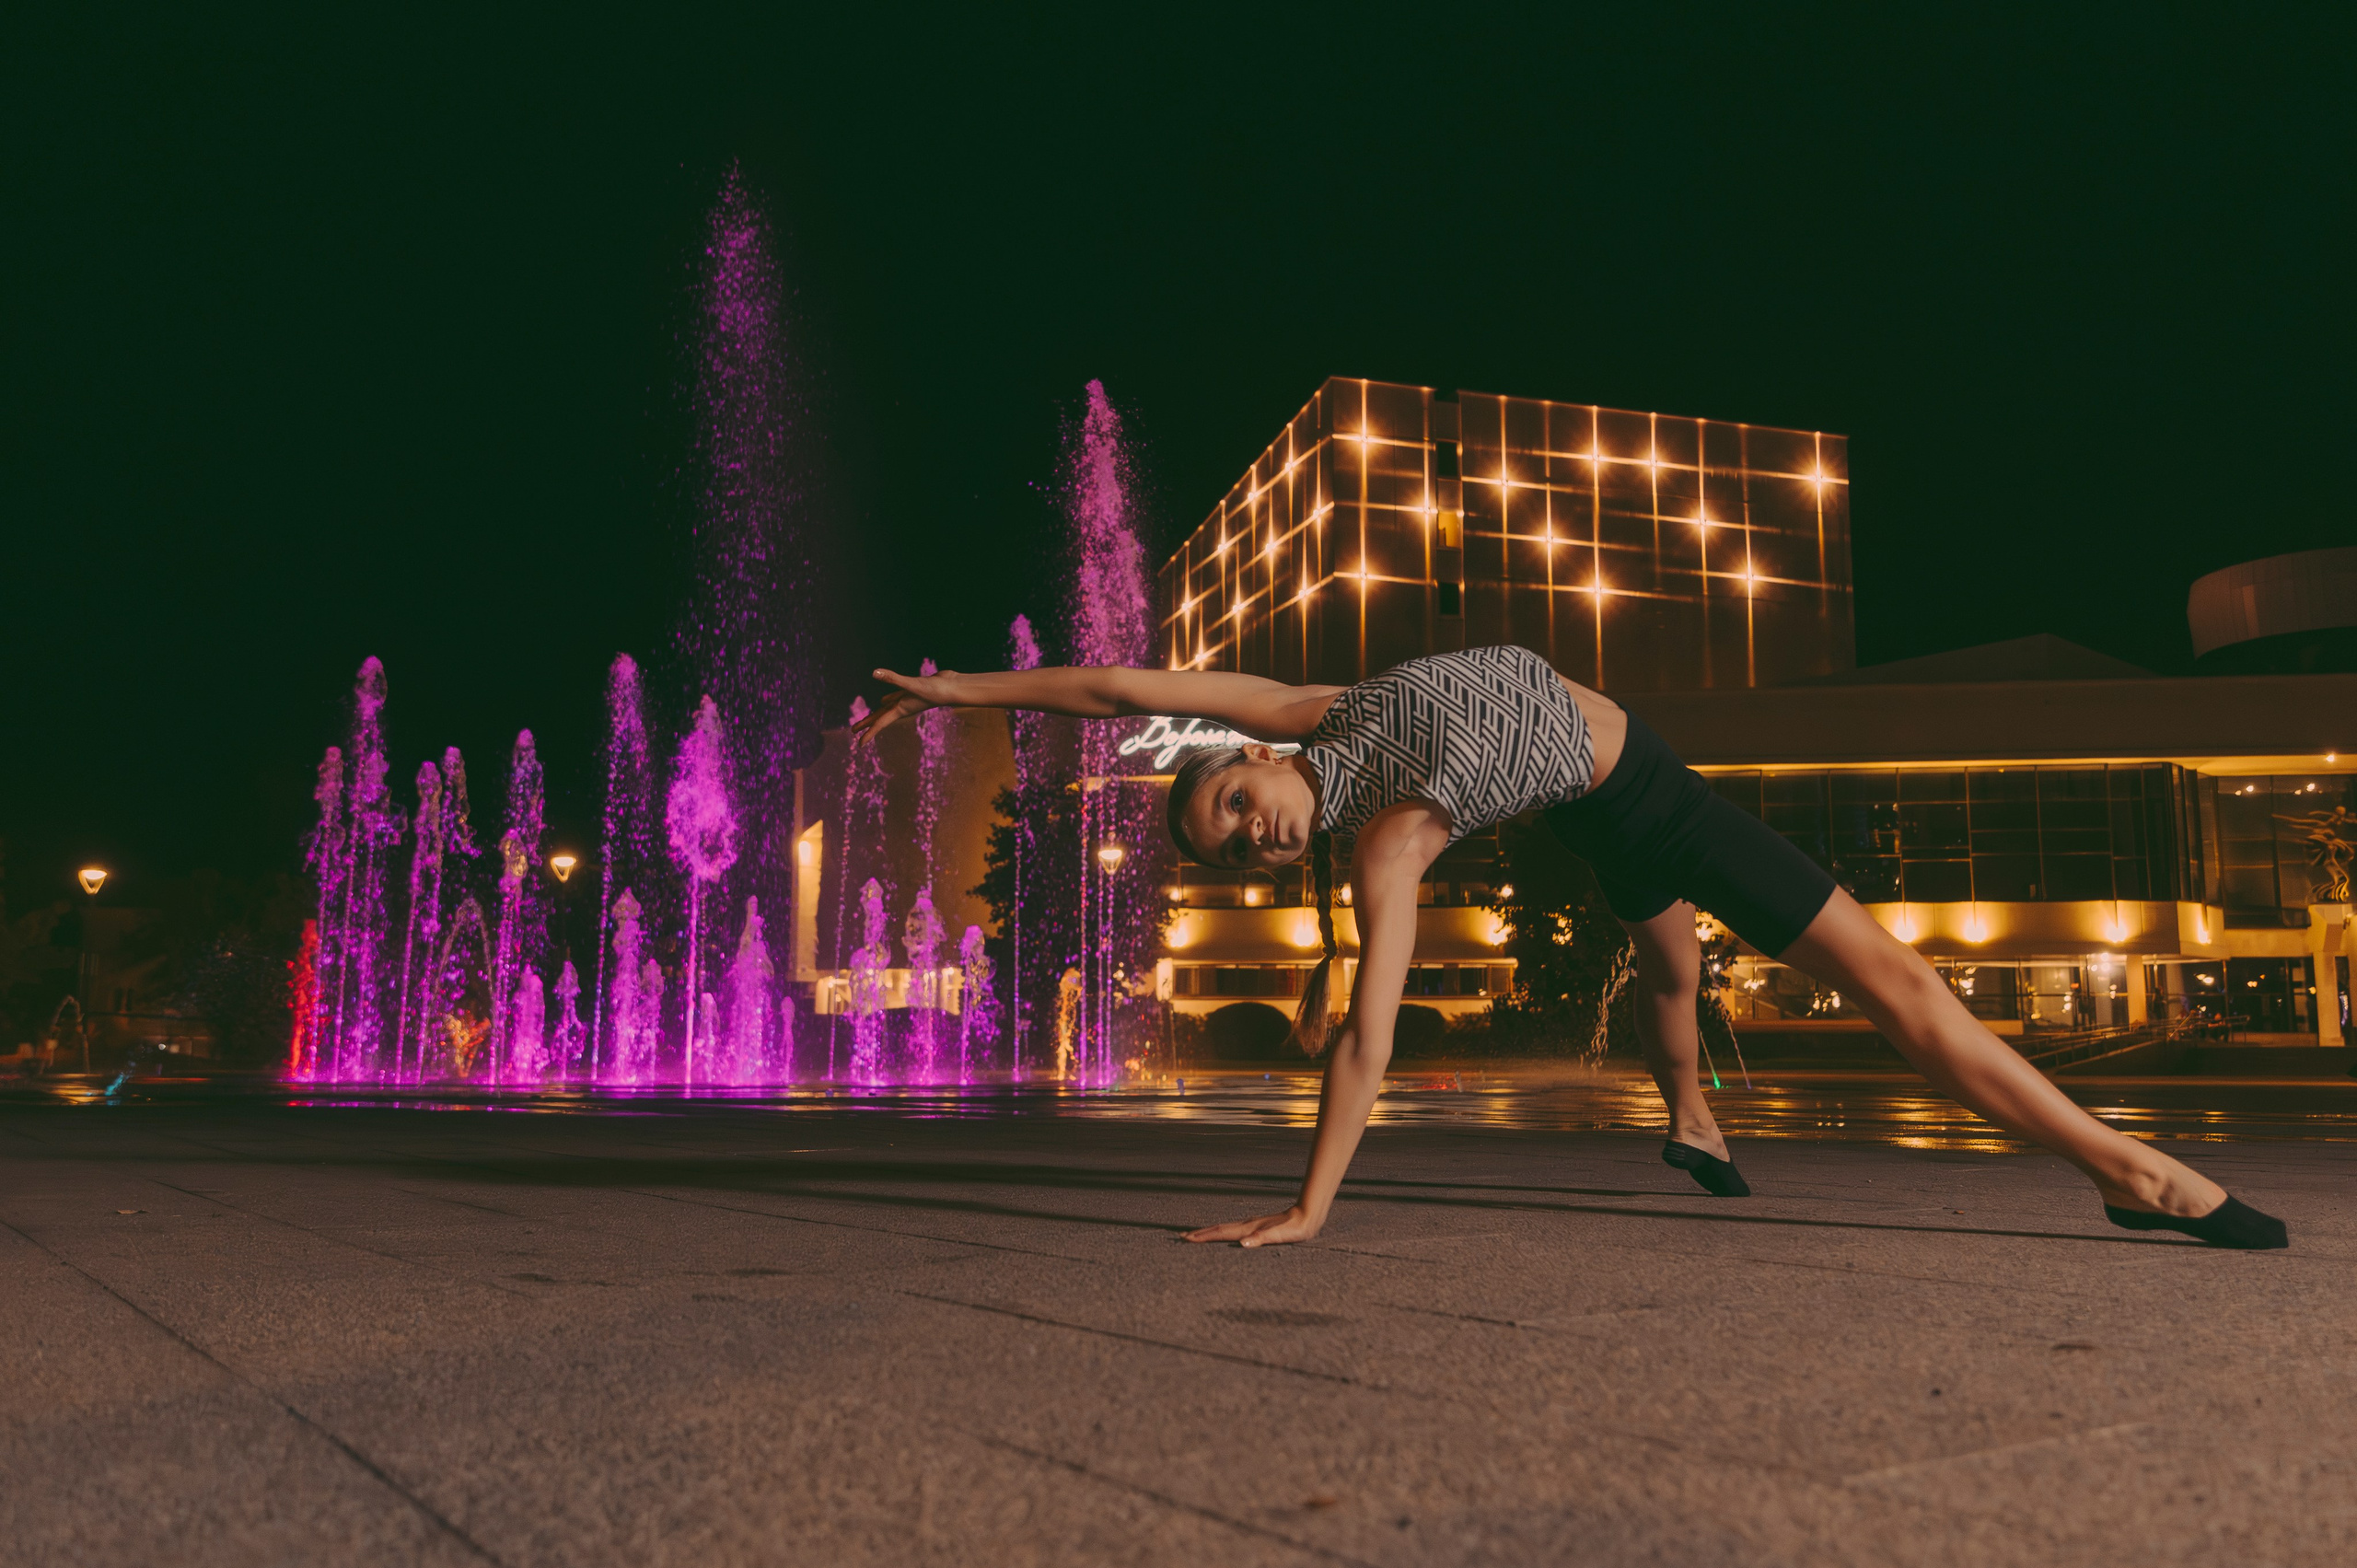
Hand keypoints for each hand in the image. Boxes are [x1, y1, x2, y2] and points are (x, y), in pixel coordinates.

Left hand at [852, 668, 959, 741]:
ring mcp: (907, 699)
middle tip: (853, 731)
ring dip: (877, 713)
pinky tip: (884, 699)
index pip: (881, 723)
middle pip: (881, 717)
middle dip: (867, 724)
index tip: (860, 744)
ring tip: (868, 718)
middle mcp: (903, 706)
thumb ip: (893, 679)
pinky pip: (896, 697)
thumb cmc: (935, 690)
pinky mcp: (911, 691)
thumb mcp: (912, 684)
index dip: (869, 733)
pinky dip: (888, 699)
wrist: (953, 687)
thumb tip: (874, 672)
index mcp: (901, 709)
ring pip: (887, 708)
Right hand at [1183, 1205, 1321, 1246]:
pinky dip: (1221, 1232)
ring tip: (1195, 1235)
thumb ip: (1261, 1239)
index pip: (1221, 1233)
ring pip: (1224, 1228)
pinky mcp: (1256, 1226)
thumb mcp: (1280, 1236)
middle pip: (1218, 1229)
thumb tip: (1242, 1244)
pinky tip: (1221, 1234)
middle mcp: (1247, 1225)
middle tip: (1182, 1237)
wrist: (1306, 1216)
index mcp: (1249, 1229)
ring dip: (1208, 1232)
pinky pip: (1232, 1229)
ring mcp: (1250, 1224)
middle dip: (1200, 1233)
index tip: (1187, 1239)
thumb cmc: (1294, 1229)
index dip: (1204, 1237)